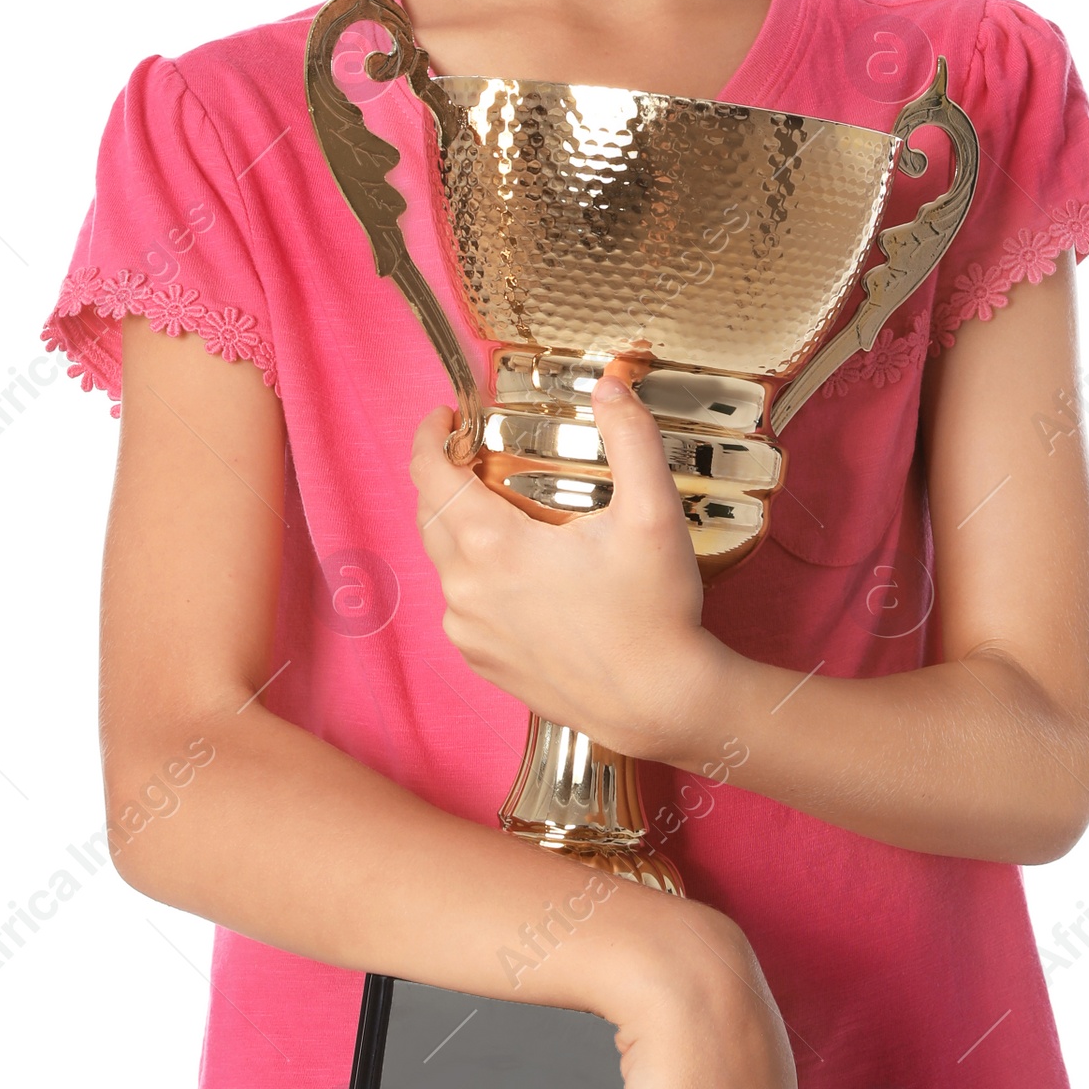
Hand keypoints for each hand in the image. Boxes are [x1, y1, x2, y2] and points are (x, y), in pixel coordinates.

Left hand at [411, 370, 723, 761]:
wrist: (660, 703)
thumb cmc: (654, 612)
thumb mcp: (653, 512)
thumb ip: (631, 437)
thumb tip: (610, 384)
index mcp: (492, 546)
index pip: (428, 474)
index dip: (429, 436)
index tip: (445, 416)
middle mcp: (465, 590)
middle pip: (429, 514)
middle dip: (447, 476)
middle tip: (482, 456)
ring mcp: (469, 632)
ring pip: (445, 560)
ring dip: (463, 528)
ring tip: (510, 514)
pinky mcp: (482, 661)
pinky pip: (462, 603)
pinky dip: (478, 575)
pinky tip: (523, 574)